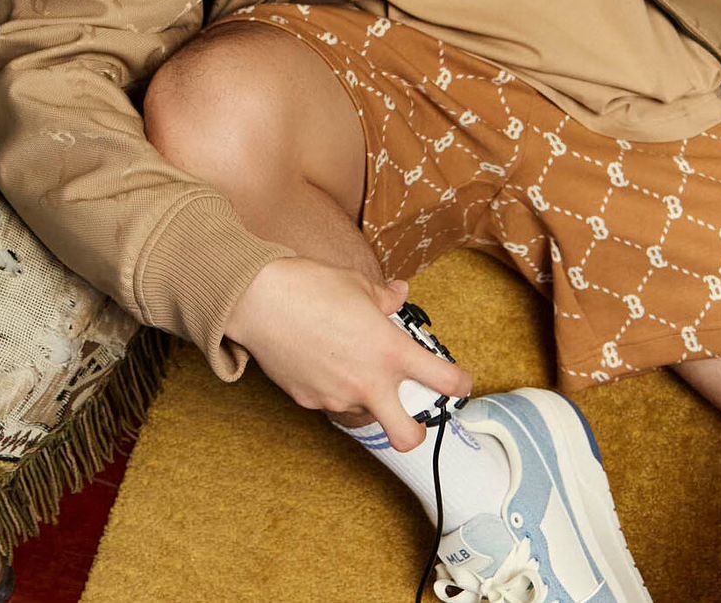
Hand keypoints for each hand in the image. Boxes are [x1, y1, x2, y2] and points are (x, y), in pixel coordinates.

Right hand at [224, 258, 471, 450]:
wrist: (258, 300)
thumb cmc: (310, 286)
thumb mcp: (356, 284)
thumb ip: (383, 297)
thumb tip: (398, 294)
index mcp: (389, 351)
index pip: (442, 378)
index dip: (460, 383)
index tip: (462, 381)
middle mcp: (368, 382)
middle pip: (407, 435)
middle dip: (415, 434)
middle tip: (412, 418)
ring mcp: (337, 397)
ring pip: (362, 411)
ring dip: (363, 395)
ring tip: (344, 359)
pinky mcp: (310, 401)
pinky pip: (330, 400)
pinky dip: (331, 386)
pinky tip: (317, 359)